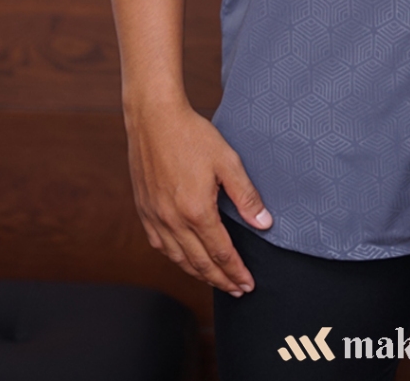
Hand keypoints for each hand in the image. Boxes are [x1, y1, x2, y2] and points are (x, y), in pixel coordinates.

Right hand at [124, 100, 271, 295]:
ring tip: (215, 281)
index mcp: (196, 211)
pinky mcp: (144, 210)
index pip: (220, 253)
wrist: (154, 119)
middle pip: (199, 263)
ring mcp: (155, 217)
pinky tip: (184, 259)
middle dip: (220, 280)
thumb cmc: (192, 135)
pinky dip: (175, 259)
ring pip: (177, 259)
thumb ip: (246, 196)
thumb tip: (264, 224)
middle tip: (237, 291)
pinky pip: (160, 246)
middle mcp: (172, 220)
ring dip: (198, 274)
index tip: (248, 283)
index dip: (236, 271)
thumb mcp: (227, 162)